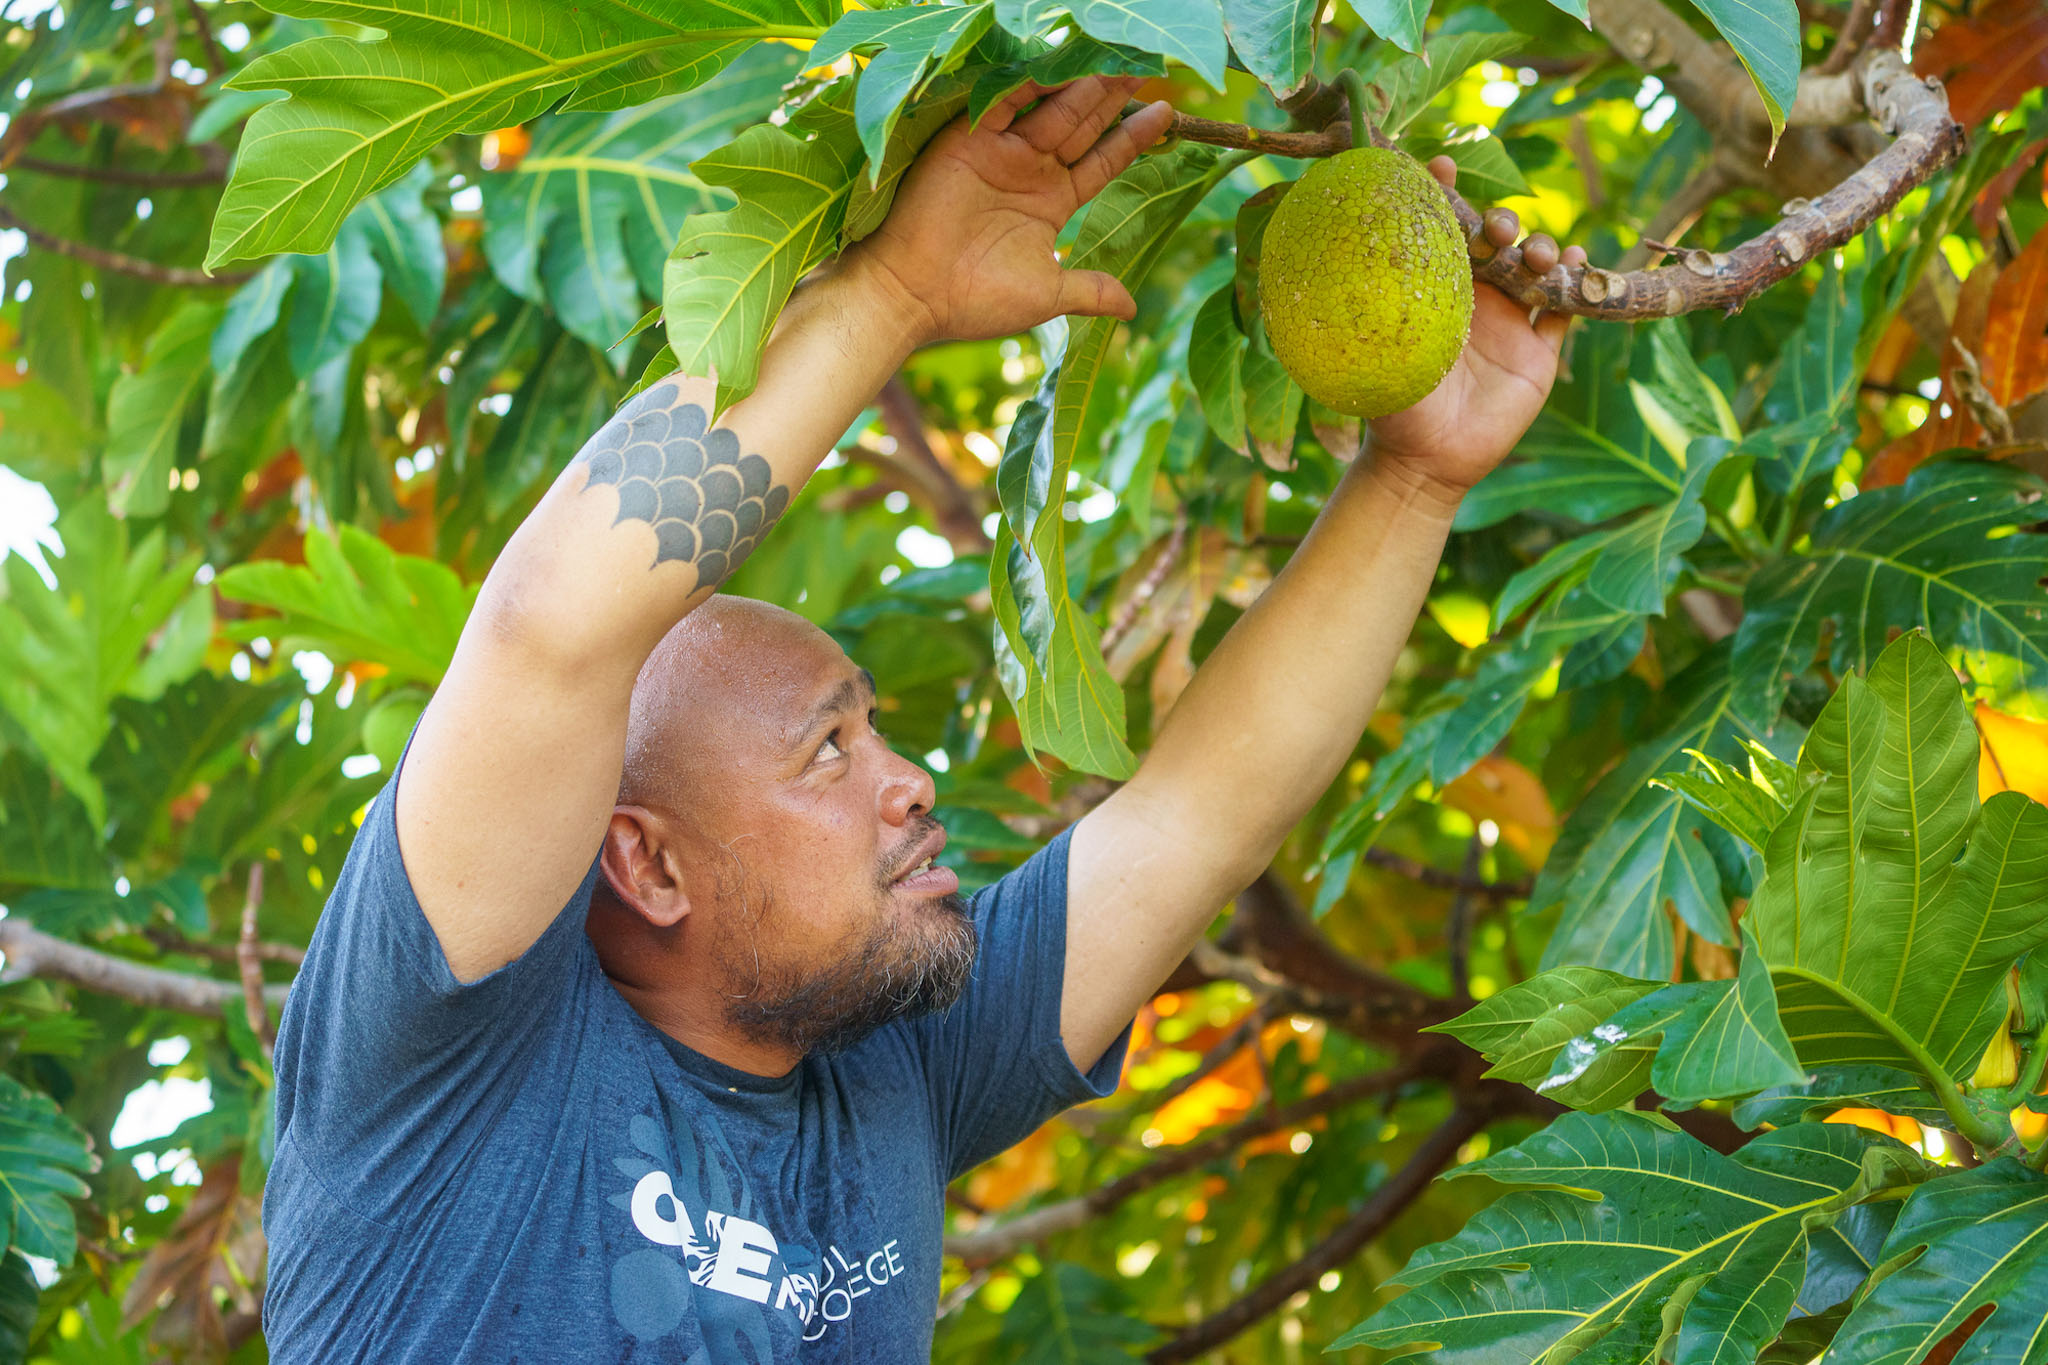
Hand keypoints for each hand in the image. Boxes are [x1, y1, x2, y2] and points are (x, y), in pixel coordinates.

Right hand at [846, 77, 1175, 346]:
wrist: (914, 297)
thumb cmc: (976, 300)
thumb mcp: (1047, 295)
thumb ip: (1089, 290)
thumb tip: (1132, 305)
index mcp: (1050, 203)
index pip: (1101, 162)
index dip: (1132, 139)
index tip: (1167, 115)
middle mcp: (1029, 171)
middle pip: (1083, 127)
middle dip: (1114, 99)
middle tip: (1147, 66)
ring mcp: (1000, 153)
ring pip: (1052, 111)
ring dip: (1085, 87)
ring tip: (1120, 64)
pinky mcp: (968, 140)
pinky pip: (1005, 103)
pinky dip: (1033, 84)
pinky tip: (1066, 68)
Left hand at [1367, 156, 1586, 510]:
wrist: (1425, 463)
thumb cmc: (1393, 407)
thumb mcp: (1376, 353)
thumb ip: (1370, 312)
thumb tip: (1332, 264)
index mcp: (1433, 291)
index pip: (1440, 230)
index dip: (1445, 194)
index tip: (1440, 167)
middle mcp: (1473, 298)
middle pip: (1498, 240)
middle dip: (1502, 223)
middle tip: (1496, 229)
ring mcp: (1510, 323)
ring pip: (1537, 267)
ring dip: (1543, 249)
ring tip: (1537, 256)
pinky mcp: (1539, 353)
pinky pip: (1567, 308)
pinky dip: (1579, 282)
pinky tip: (1577, 264)